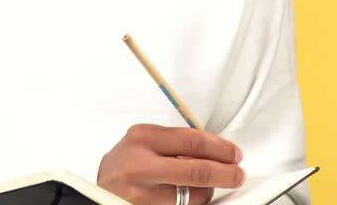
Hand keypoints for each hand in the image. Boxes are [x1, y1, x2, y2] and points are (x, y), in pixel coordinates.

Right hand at [97, 124, 245, 204]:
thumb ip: (176, 142)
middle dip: (226, 173)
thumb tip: (216, 149)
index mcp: (142, 139)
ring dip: (207, 192)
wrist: (99, 190)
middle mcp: (140, 166)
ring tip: (204, 187)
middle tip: (237, 173)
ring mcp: (142, 194)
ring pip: (194, 196)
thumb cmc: (125, 164)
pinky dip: (193, 204)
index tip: (233, 154)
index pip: (193, 141)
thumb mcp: (144, 142)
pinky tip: (188, 198)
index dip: (220, 148)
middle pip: (198, 170)